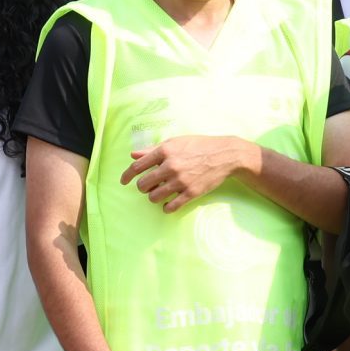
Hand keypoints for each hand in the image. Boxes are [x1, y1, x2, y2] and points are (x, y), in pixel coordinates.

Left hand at [122, 134, 252, 211]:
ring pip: (154, 197)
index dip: (127, 176)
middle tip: (149, 186)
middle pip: (143, 184)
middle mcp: (170, 166)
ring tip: (159, 194)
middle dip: (143, 187)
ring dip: (153, 197)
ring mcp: (181, 181)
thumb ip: (153, 149)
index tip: (123, 181)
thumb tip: (133, 155)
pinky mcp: (191, 193)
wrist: (226, 155)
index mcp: (164, 152)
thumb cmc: (199, 146)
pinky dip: (166, 208)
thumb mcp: (176, 142)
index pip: (137, 167)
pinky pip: (171, 206)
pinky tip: (168, 204)